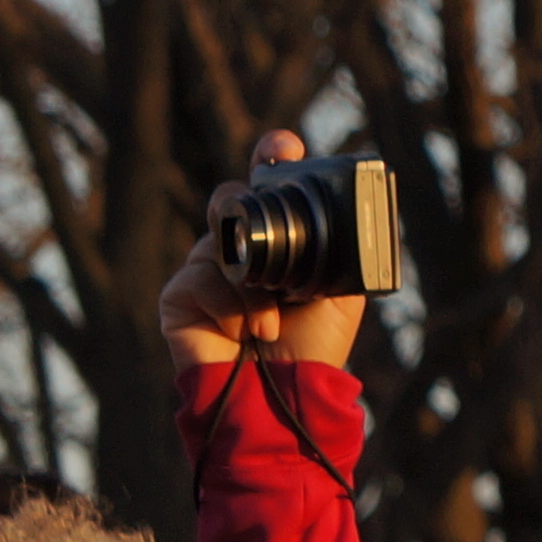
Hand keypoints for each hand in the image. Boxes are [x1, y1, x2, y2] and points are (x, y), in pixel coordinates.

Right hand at [158, 125, 366, 370]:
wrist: (283, 395)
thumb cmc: (314, 347)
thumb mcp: (342, 291)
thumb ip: (342, 250)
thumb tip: (362, 211)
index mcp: (280, 242)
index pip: (267, 188)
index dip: (272, 158)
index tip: (284, 146)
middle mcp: (238, 250)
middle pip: (229, 200)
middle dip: (244, 205)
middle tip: (259, 213)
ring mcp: (205, 270)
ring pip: (217, 243)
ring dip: (252, 287)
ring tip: (273, 324)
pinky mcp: (179, 297)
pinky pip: (199, 278)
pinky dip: (230, 308)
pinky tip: (246, 334)